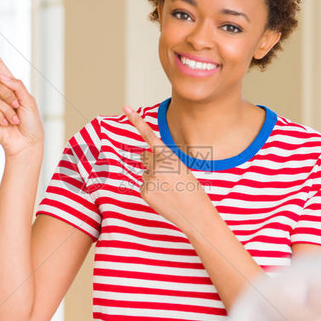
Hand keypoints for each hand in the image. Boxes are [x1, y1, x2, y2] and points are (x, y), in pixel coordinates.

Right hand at [0, 34, 43, 157]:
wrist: (27, 143)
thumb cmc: (32, 122)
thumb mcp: (29, 101)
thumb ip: (17, 86)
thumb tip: (2, 76)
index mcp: (11, 85)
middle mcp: (0, 92)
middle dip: (8, 94)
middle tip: (18, 107)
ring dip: (7, 109)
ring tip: (14, 119)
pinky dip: (0, 116)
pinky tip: (6, 124)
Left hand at [123, 105, 213, 234]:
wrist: (195, 213)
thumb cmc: (192, 189)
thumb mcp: (181, 168)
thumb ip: (163, 160)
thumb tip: (145, 160)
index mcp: (168, 155)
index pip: (149, 135)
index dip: (136, 120)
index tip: (125, 107)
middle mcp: (156, 164)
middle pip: (144, 156)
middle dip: (152, 162)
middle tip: (168, 176)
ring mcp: (149, 178)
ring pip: (145, 172)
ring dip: (154, 178)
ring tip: (170, 189)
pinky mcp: (144, 191)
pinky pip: (144, 185)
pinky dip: (152, 190)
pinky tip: (164, 197)